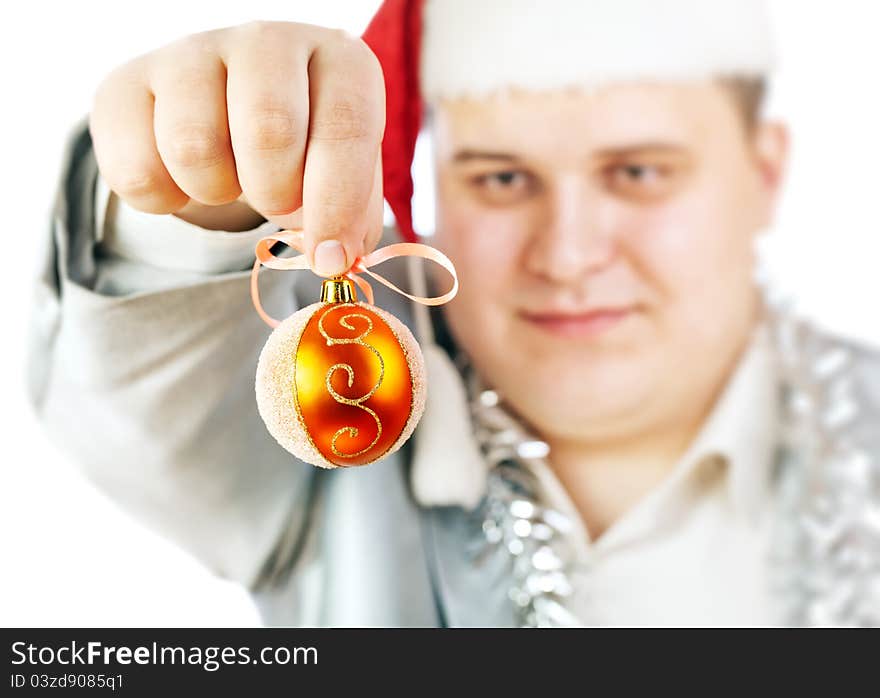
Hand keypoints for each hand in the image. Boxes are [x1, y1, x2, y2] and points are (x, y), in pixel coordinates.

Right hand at [89, 21, 385, 276]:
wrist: (230, 119)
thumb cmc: (303, 151)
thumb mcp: (346, 177)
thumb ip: (352, 216)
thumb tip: (336, 257)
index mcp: (336, 60)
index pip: (345, 126)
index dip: (339, 204)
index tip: (331, 257)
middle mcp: (265, 42)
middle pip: (268, 130)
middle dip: (276, 193)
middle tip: (277, 202)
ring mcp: (190, 53)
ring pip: (193, 147)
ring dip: (216, 192)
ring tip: (231, 181)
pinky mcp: (126, 84)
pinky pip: (135, 169)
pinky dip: (163, 200)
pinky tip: (184, 181)